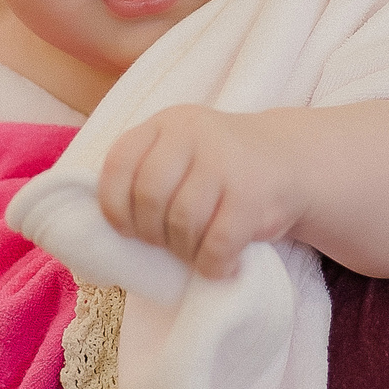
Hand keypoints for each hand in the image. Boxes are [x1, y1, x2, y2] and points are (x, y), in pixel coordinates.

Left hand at [96, 106, 307, 279]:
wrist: (290, 161)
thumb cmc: (220, 169)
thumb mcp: (181, 153)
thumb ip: (146, 173)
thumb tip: (98, 232)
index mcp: (167, 124)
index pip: (119, 163)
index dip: (113, 205)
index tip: (126, 229)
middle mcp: (194, 134)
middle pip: (149, 197)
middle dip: (152, 233)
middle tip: (167, 243)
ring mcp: (226, 162)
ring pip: (182, 223)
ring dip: (184, 250)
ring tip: (197, 251)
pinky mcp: (253, 195)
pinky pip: (217, 244)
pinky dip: (214, 265)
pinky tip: (223, 264)